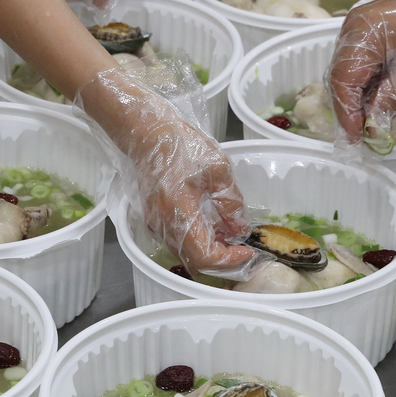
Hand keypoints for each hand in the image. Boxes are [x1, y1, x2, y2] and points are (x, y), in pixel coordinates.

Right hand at [75, 66, 255, 276]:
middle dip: (223, 262)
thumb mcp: (218, 168)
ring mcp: (156, 225)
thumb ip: (230, 203)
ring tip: (231, 238)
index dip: (229, 260)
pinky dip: (199, 243)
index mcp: (179, 210)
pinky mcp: (154, 221)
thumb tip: (240, 229)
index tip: (248, 251)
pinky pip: (179, 243)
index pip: (205, 255)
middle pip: (195, 261)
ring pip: (186, 255)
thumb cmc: (182, 145)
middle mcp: (164, 224)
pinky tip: (214, 228)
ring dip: (211, 253)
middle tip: (244, 251)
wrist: (147, 134)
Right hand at [327, 0, 395, 146]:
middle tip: (381, 129)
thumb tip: (371, 129)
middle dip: (362, 108)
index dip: (348, 114)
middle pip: (345, 80)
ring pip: (357, 77)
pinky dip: (385, 84)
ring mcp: (360, 32)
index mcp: (362, 33)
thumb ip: (390, 102)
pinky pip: (369, 67)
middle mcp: (353, 30)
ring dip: (378, 97)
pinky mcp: (371, 36)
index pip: (343, 81)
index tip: (358, 139)